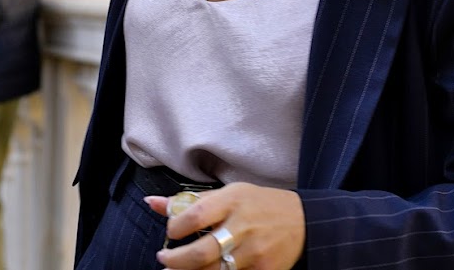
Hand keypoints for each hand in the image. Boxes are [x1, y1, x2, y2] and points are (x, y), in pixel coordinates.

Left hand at [145, 183, 304, 269]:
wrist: (303, 221)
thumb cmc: (258, 204)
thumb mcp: (228, 193)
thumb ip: (189, 201)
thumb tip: (151, 203)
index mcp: (232, 201)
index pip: (195, 217)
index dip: (175, 227)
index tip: (170, 232)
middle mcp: (242, 227)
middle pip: (201, 252)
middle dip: (175, 261)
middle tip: (164, 259)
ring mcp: (253, 252)